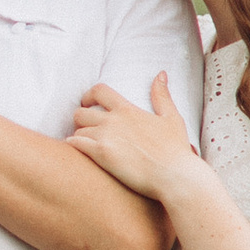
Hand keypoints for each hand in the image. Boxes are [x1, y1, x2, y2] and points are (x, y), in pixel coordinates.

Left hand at [69, 71, 199, 195]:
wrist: (173, 175)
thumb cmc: (175, 149)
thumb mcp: (172, 117)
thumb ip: (162, 95)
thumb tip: (161, 74)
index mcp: (127, 110)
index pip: (99, 91)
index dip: (88, 96)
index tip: (88, 104)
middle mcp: (113, 120)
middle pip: (81, 112)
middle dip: (81, 120)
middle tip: (86, 129)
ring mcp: (105, 137)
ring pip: (78, 131)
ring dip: (80, 137)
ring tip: (87, 145)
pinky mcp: (101, 154)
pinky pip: (75, 144)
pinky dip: (74, 146)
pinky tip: (80, 153)